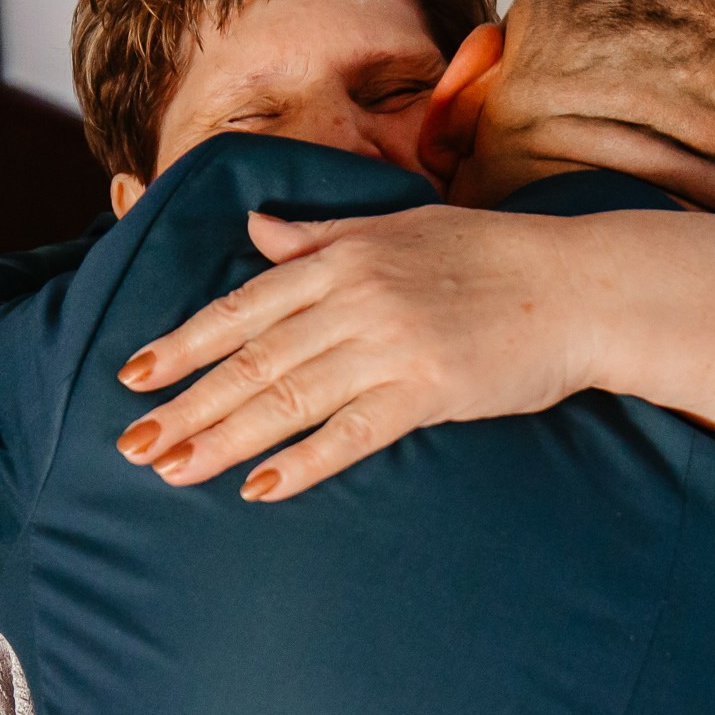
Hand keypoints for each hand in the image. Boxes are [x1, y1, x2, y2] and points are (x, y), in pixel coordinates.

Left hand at [113, 207, 596, 500]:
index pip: (244, 305)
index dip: (184, 343)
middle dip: (188, 403)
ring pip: (289, 396)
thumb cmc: (492, 256)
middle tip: (134, 443)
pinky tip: (259, 487)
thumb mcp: (398, 227)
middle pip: (254, 358)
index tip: (133, 375)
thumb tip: (255, 232)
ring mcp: (392, 343)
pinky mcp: (431, 390)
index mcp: (345, 255)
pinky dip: (303, 461)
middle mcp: (357, 296)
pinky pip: (352, 432)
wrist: (581, 285)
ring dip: (225, 437)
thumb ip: (320, 236)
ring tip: (173, 470)